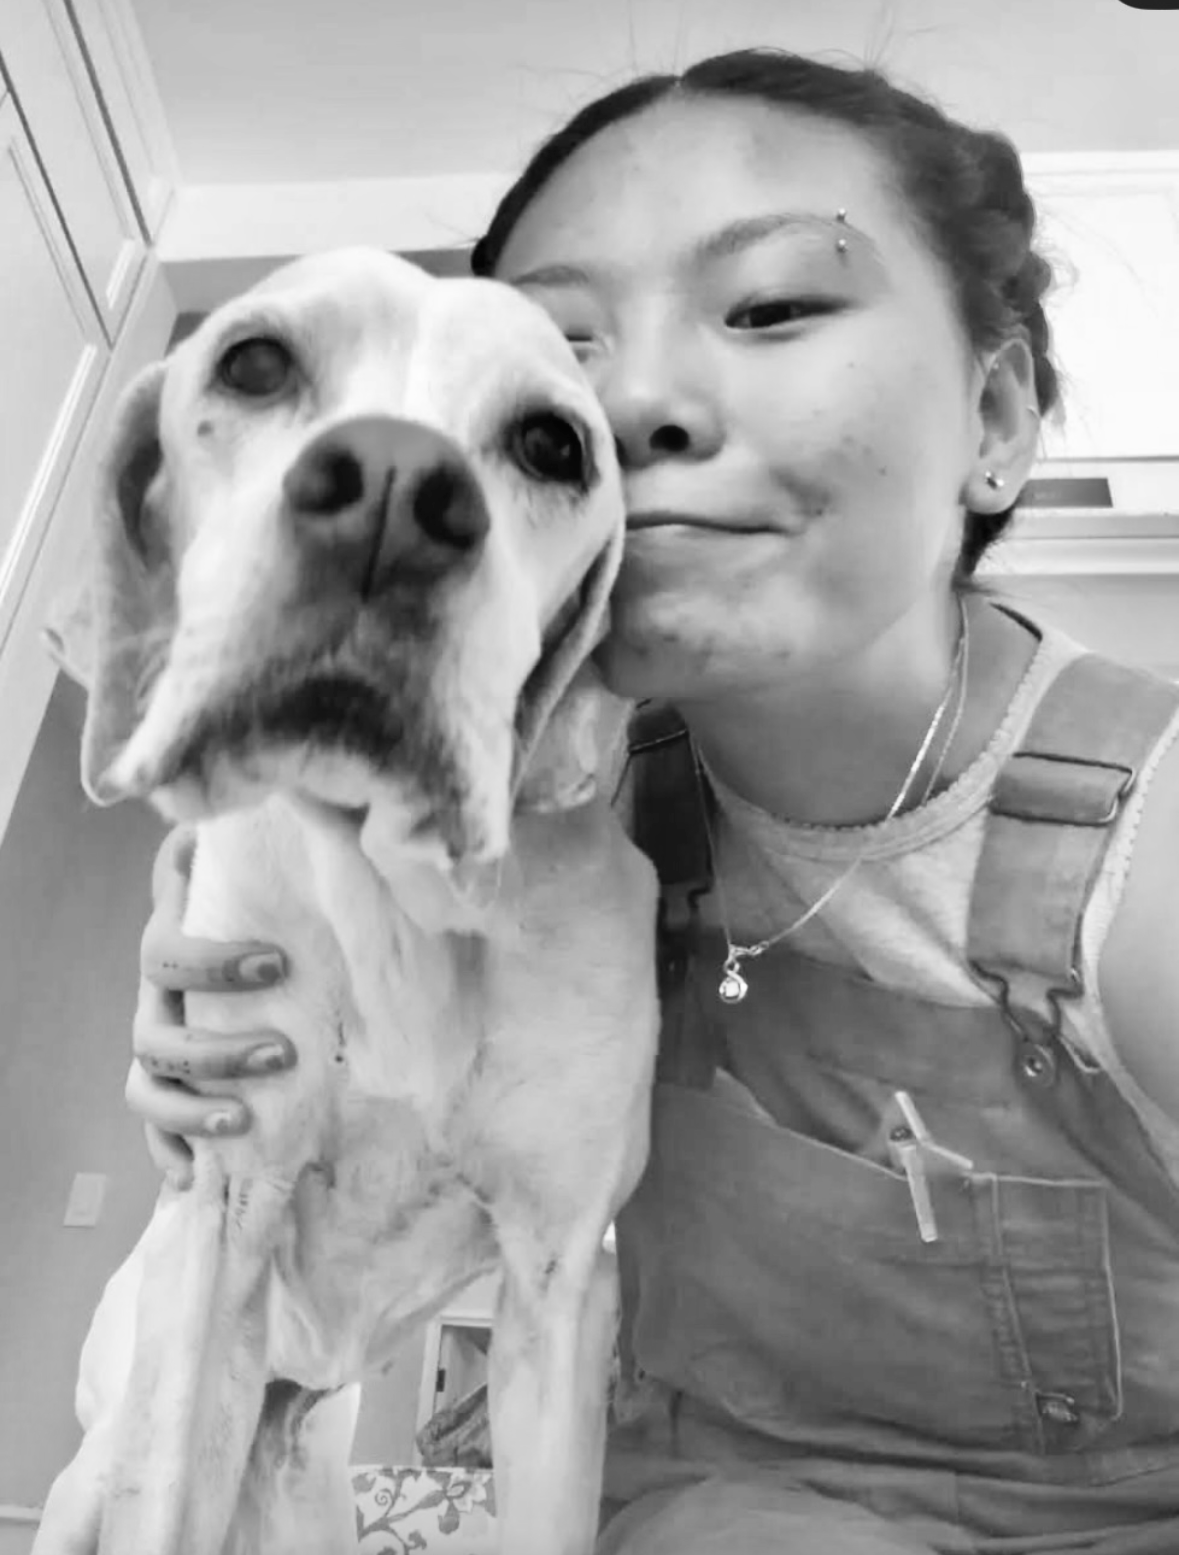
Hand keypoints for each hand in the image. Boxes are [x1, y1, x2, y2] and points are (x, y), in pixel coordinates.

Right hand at [128, 826, 295, 1186]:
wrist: (244, 914)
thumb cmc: (256, 889)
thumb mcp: (255, 862)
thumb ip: (258, 838)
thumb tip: (286, 808)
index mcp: (172, 939)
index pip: (167, 952)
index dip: (212, 962)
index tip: (277, 964)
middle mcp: (156, 994)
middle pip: (156, 1035)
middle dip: (216, 1052)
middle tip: (284, 1053)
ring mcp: (159, 1039)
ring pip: (147, 1084)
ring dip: (190, 1110)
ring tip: (243, 1120)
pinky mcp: (171, 1078)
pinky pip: (153, 1125)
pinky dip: (169, 1152)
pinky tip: (192, 1177)